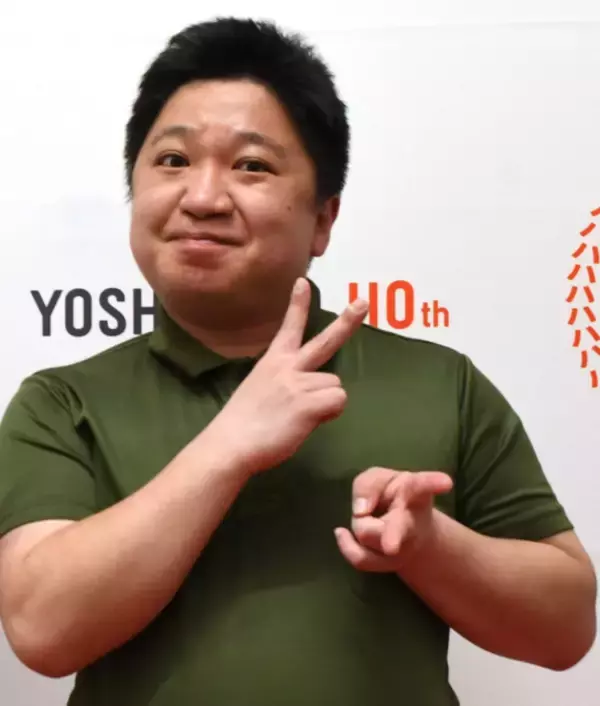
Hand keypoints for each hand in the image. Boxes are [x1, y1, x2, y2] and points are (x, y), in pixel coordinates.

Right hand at [204, 278, 368, 475]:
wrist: (231, 443)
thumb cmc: (241, 424)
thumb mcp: (259, 391)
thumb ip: (286, 384)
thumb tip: (307, 395)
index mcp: (273, 362)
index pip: (289, 327)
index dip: (298, 304)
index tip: (303, 282)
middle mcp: (288, 367)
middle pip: (325, 341)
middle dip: (347, 321)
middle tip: (363, 302)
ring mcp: (299, 383)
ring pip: (335, 385)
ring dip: (326, 401)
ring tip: (299, 416)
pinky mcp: (309, 403)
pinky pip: (338, 401)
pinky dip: (330, 413)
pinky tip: (309, 421)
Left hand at [334, 467, 452, 571]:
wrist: (411, 530)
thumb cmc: (393, 495)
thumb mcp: (380, 478)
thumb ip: (368, 484)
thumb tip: (361, 510)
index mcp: (415, 493)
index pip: (422, 485)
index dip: (433, 482)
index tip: (447, 482)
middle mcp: (411, 521)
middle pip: (400, 528)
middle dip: (393, 537)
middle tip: (390, 548)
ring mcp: (402, 547)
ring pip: (367, 534)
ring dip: (361, 524)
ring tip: (368, 516)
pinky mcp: (389, 565)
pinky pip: (361, 559)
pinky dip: (347, 545)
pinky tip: (340, 533)